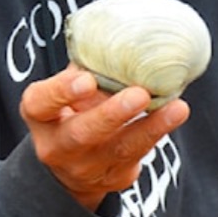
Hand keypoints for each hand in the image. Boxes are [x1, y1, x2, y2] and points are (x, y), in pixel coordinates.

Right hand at [21, 64, 189, 209]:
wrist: (74, 164)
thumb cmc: (74, 110)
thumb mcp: (70, 89)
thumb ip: (88, 67)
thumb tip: (123, 38)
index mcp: (41, 114)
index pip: (41, 102)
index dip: (62, 91)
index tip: (86, 79)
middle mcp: (58, 145)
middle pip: (81, 133)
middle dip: (111, 114)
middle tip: (139, 94)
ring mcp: (86, 167)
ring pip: (119, 149)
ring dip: (150, 127)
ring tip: (176, 108)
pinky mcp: (115, 177)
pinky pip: (138, 156)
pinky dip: (157, 134)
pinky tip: (174, 115)